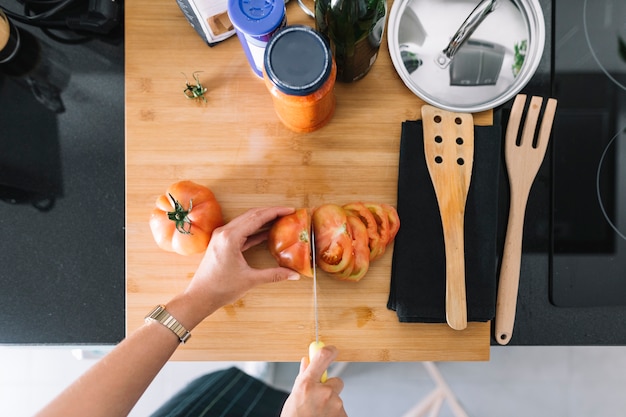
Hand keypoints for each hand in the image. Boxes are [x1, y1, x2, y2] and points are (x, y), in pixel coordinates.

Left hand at [177, 206, 300, 325]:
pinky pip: (241, 230)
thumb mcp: (250, 280)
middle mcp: (224, 232)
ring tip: (280, 220)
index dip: (275, 212)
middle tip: (288, 213)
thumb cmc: (221, 288)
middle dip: (271, 212)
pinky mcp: (221, 243)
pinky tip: (267, 232)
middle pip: (252, 215)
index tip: (290, 210)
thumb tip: (294, 275)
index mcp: (230, 237)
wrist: (200, 297)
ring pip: (246, 221)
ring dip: (263, 219)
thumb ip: (274, 275)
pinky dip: (255, 230)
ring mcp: (221, 236)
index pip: (257, 217)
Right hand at [280, 346, 347, 416]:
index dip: (329, 351)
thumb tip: (307, 362)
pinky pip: (341, 411)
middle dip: (330, 388)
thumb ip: (303, 377)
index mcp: (307, 384)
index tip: (331, 350)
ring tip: (317, 414)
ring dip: (331, 404)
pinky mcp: (343, 416)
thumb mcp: (294, 396)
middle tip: (319, 399)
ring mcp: (335, 405)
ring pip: (338, 398)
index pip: (322, 357)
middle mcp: (323, 392)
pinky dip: (334, 415)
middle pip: (336, 381)